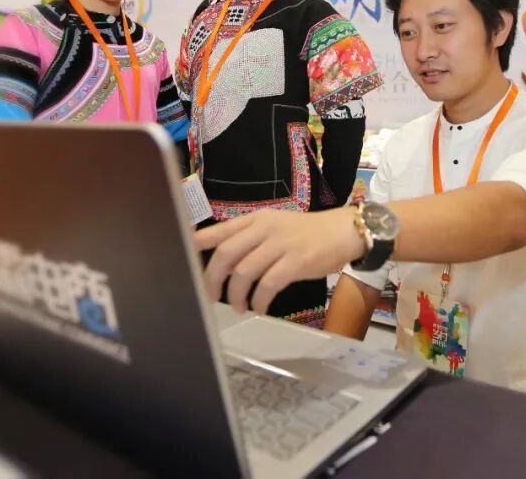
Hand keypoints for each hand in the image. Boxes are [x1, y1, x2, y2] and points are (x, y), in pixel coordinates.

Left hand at [194, 208, 365, 314]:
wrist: (343, 231)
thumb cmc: (308, 233)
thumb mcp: (276, 227)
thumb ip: (251, 239)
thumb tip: (224, 262)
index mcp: (256, 219)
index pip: (219, 231)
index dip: (196, 244)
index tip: (182, 257)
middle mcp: (264, 228)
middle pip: (225, 254)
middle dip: (212, 279)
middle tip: (210, 296)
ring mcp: (280, 244)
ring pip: (244, 271)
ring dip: (236, 294)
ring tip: (238, 306)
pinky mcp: (296, 261)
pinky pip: (268, 284)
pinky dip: (259, 299)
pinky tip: (259, 307)